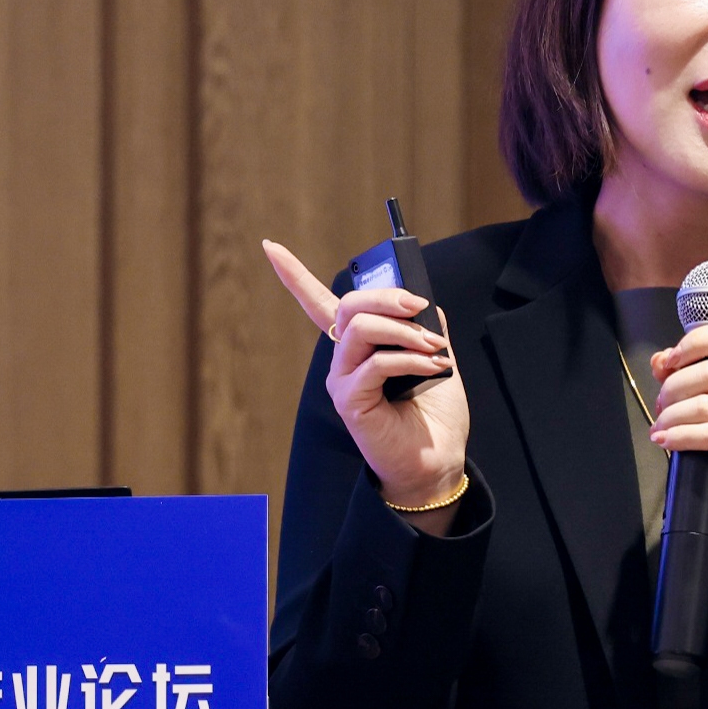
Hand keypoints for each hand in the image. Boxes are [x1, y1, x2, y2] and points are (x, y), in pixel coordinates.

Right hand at [261, 238, 468, 516]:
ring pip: (360, 328)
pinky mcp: (350, 400)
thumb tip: (422, 301)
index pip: (317, 303)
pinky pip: (376, 363)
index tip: (270, 247)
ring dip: (403, 330)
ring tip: (434, 349)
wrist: (437, 462)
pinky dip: (409, 359)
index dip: (293, 274)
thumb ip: (424, 327)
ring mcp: (342, 379)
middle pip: (347, 304)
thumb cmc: (434, 415)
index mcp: (358, 346)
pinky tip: (432, 367)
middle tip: (419, 306)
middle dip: (386, 295)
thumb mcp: (435, 358)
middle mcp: (342, 360)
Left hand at [647, 320, 707, 559]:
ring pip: (707, 405)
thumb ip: (689, 374)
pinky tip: (665, 441)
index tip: (670, 362)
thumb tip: (661, 360)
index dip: (696, 342)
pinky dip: (679, 436)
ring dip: (671, 416)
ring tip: (659, 428)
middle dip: (674, 388)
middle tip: (660, 407)